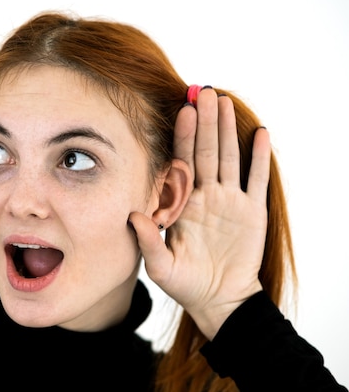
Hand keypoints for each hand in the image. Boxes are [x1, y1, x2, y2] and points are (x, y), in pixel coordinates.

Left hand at [129, 88, 270, 338]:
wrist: (218, 300)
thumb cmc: (186, 284)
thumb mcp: (161, 265)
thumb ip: (149, 240)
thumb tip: (132, 215)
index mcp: (183, 203)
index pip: (182, 162)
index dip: (182, 137)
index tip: (181, 111)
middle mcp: (206, 196)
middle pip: (206, 151)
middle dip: (205, 122)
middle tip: (204, 91)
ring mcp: (230, 201)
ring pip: (229, 157)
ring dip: (227, 130)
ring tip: (224, 101)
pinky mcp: (252, 212)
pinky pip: (256, 179)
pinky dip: (258, 157)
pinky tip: (258, 133)